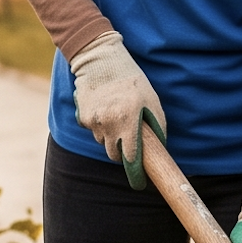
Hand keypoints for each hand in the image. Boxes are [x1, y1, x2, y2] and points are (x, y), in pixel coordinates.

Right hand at [69, 31, 166, 189]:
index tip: (140, 183)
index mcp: (128, 119)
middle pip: (114, 154)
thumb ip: (157, 124)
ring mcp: (93, 121)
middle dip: (122, 150)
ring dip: (109, 135)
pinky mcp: (82, 117)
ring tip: (116, 113)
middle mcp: (108, 123)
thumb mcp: (151, 99)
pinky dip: (98, 124)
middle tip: (128, 135)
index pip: (130, 156)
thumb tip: (159, 147)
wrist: (100, 59)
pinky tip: (103, 107)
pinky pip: (93, 130)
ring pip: (102, 141)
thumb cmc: (131, 79)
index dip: (136, 171)